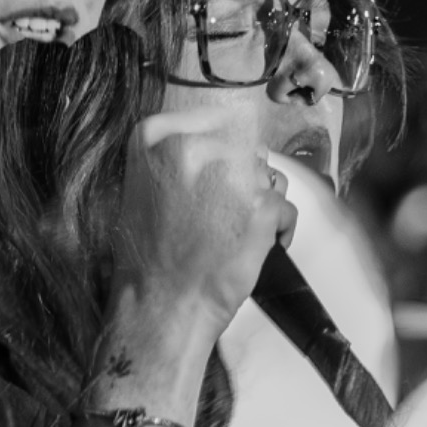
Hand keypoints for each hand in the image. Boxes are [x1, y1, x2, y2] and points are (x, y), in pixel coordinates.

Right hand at [113, 105, 299, 352]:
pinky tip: (256, 249)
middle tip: (225, 215)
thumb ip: (175, 161)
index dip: (224, 149)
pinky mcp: (260, 205)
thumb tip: (216, 148)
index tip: (223, 171)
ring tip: (238, 233)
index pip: (214, 121)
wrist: (161, 305)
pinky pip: (286, 208)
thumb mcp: (140, 191)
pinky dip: (279, 230)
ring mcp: (231, 174)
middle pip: (243, 148)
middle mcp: (194, 147)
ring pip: (267, 176)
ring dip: (261, 201)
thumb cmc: (147, 261)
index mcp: (157, 138)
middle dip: (242, 179)